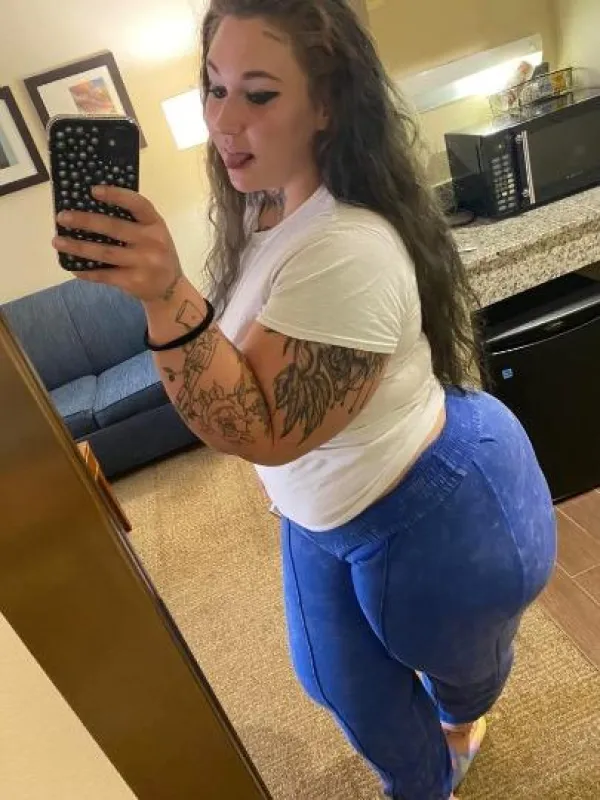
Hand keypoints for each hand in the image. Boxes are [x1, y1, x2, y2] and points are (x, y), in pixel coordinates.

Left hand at [52, 185, 183, 302]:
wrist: (170, 289)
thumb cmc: (156, 254)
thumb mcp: (154, 234)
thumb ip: (133, 222)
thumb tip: (90, 210)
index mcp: (156, 224)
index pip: (137, 204)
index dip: (116, 195)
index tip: (92, 191)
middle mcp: (152, 242)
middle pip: (114, 227)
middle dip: (85, 221)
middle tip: (62, 217)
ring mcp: (143, 263)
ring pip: (104, 252)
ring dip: (78, 247)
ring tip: (58, 242)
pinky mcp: (134, 281)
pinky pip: (105, 275)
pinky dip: (87, 272)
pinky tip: (73, 267)